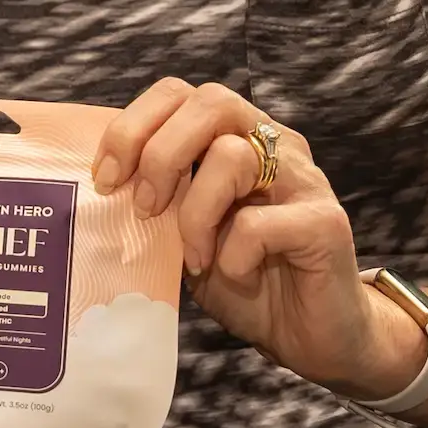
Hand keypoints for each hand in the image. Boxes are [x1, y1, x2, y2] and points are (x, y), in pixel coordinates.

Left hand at [93, 80, 426, 400]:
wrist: (310, 334)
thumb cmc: (243, 277)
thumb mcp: (184, 234)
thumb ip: (157, 201)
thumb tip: (102, 190)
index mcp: (235, 135)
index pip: (178, 93)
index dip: (132, 125)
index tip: (106, 178)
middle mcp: (273, 144)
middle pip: (210, 103)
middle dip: (160, 154)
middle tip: (145, 208)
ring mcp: (304, 179)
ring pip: (233, 156)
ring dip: (195, 213)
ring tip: (195, 256)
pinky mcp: (325, 223)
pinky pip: (261, 222)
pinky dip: (233, 254)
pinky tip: (236, 274)